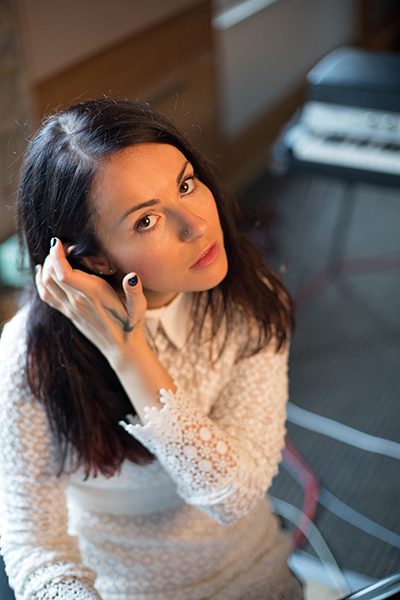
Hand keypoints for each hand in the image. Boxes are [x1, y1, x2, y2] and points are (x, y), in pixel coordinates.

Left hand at [35, 238, 147, 359]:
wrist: (121, 348)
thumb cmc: (131, 325)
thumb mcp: (139, 308)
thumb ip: (135, 292)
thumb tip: (132, 277)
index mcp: (92, 295)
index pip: (64, 273)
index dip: (57, 256)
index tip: (59, 242)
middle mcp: (77, 301)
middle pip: (51, 275)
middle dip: (52, 257)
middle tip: (61, 246)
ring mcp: (70, 308)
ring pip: (45, 284)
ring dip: (46, 267)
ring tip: (54, 256)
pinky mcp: (68, 313)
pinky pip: (46, 295)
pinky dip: (40, 281)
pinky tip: (42, 272)